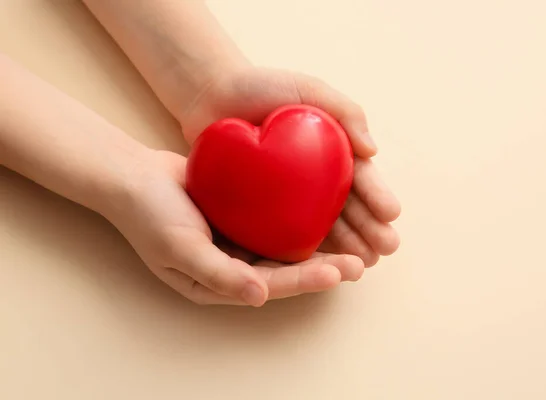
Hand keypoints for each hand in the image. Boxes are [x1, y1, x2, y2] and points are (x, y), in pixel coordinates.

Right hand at [106, 150, 364, 305]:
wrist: (132, 176)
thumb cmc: (150, 215)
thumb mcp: (179, 248)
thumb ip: (218, 274)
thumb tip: (259, 297)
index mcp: (219, 282)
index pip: (270, 284)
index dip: (304, 280)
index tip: (338, 272)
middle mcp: (234, 265)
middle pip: (285, 270)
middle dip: (322, 268)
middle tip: (359, 263)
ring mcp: (239, 240)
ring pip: (285, 247)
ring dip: (317, 247)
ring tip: (354, 245)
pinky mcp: (242, 215)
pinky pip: (275, 221)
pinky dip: (299, 220)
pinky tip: (324, 212)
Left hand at [181, 66, 401, 266]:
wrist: (210, 95)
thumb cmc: (261, 86)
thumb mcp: (308, 88)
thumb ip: (344, 111)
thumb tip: (372, 150)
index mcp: (333, 148)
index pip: (360, 175)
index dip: (377, 195)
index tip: (391, 215)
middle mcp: (317, 175)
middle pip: (348, 206)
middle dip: (369, 228)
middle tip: (385, 249)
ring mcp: (291, 193)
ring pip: (323, 223)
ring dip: (346, 245)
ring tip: (363, 265)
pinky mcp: (265, 207)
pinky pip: (288, 229)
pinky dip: (306, 247)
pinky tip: (320, 264)